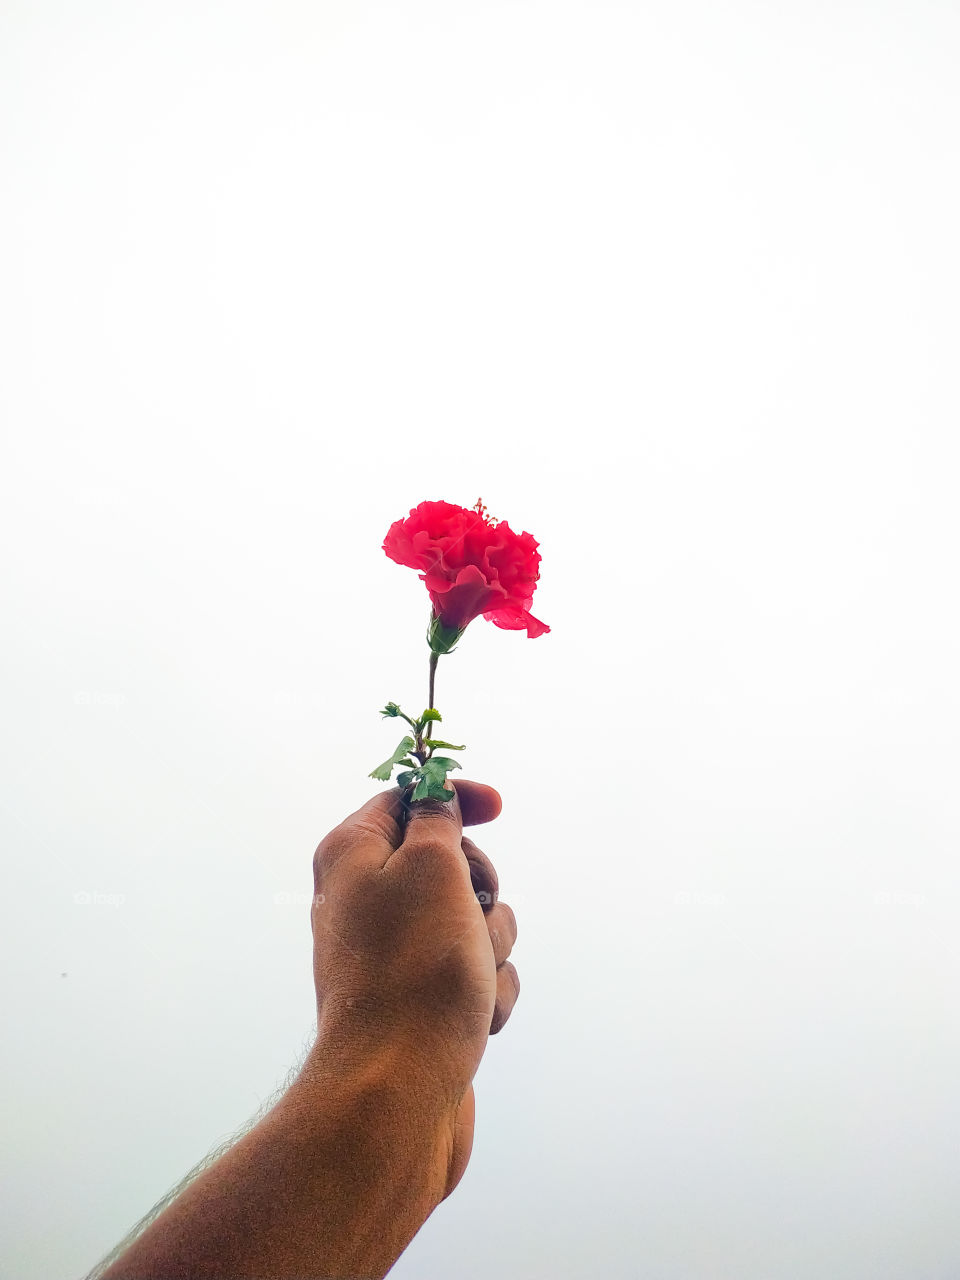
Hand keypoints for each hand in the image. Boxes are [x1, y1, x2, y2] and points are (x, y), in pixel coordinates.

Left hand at [307, 778, 519, 1198]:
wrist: (399, 1092)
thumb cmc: (413, 970)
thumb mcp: (430, 866)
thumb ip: (436, 820)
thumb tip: (433, 799)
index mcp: (351, 856)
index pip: (405, 800)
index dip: (453, 798)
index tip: (496, 807)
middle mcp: (366, 901)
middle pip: (449, 861)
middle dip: (480, 885)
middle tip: (471, 908)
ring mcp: (397, 954)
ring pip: (474, 920)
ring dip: (490, 944)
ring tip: (470, 976)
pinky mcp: (424, 1001)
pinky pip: (479, 973)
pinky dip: (489, 989)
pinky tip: (476, 1017)